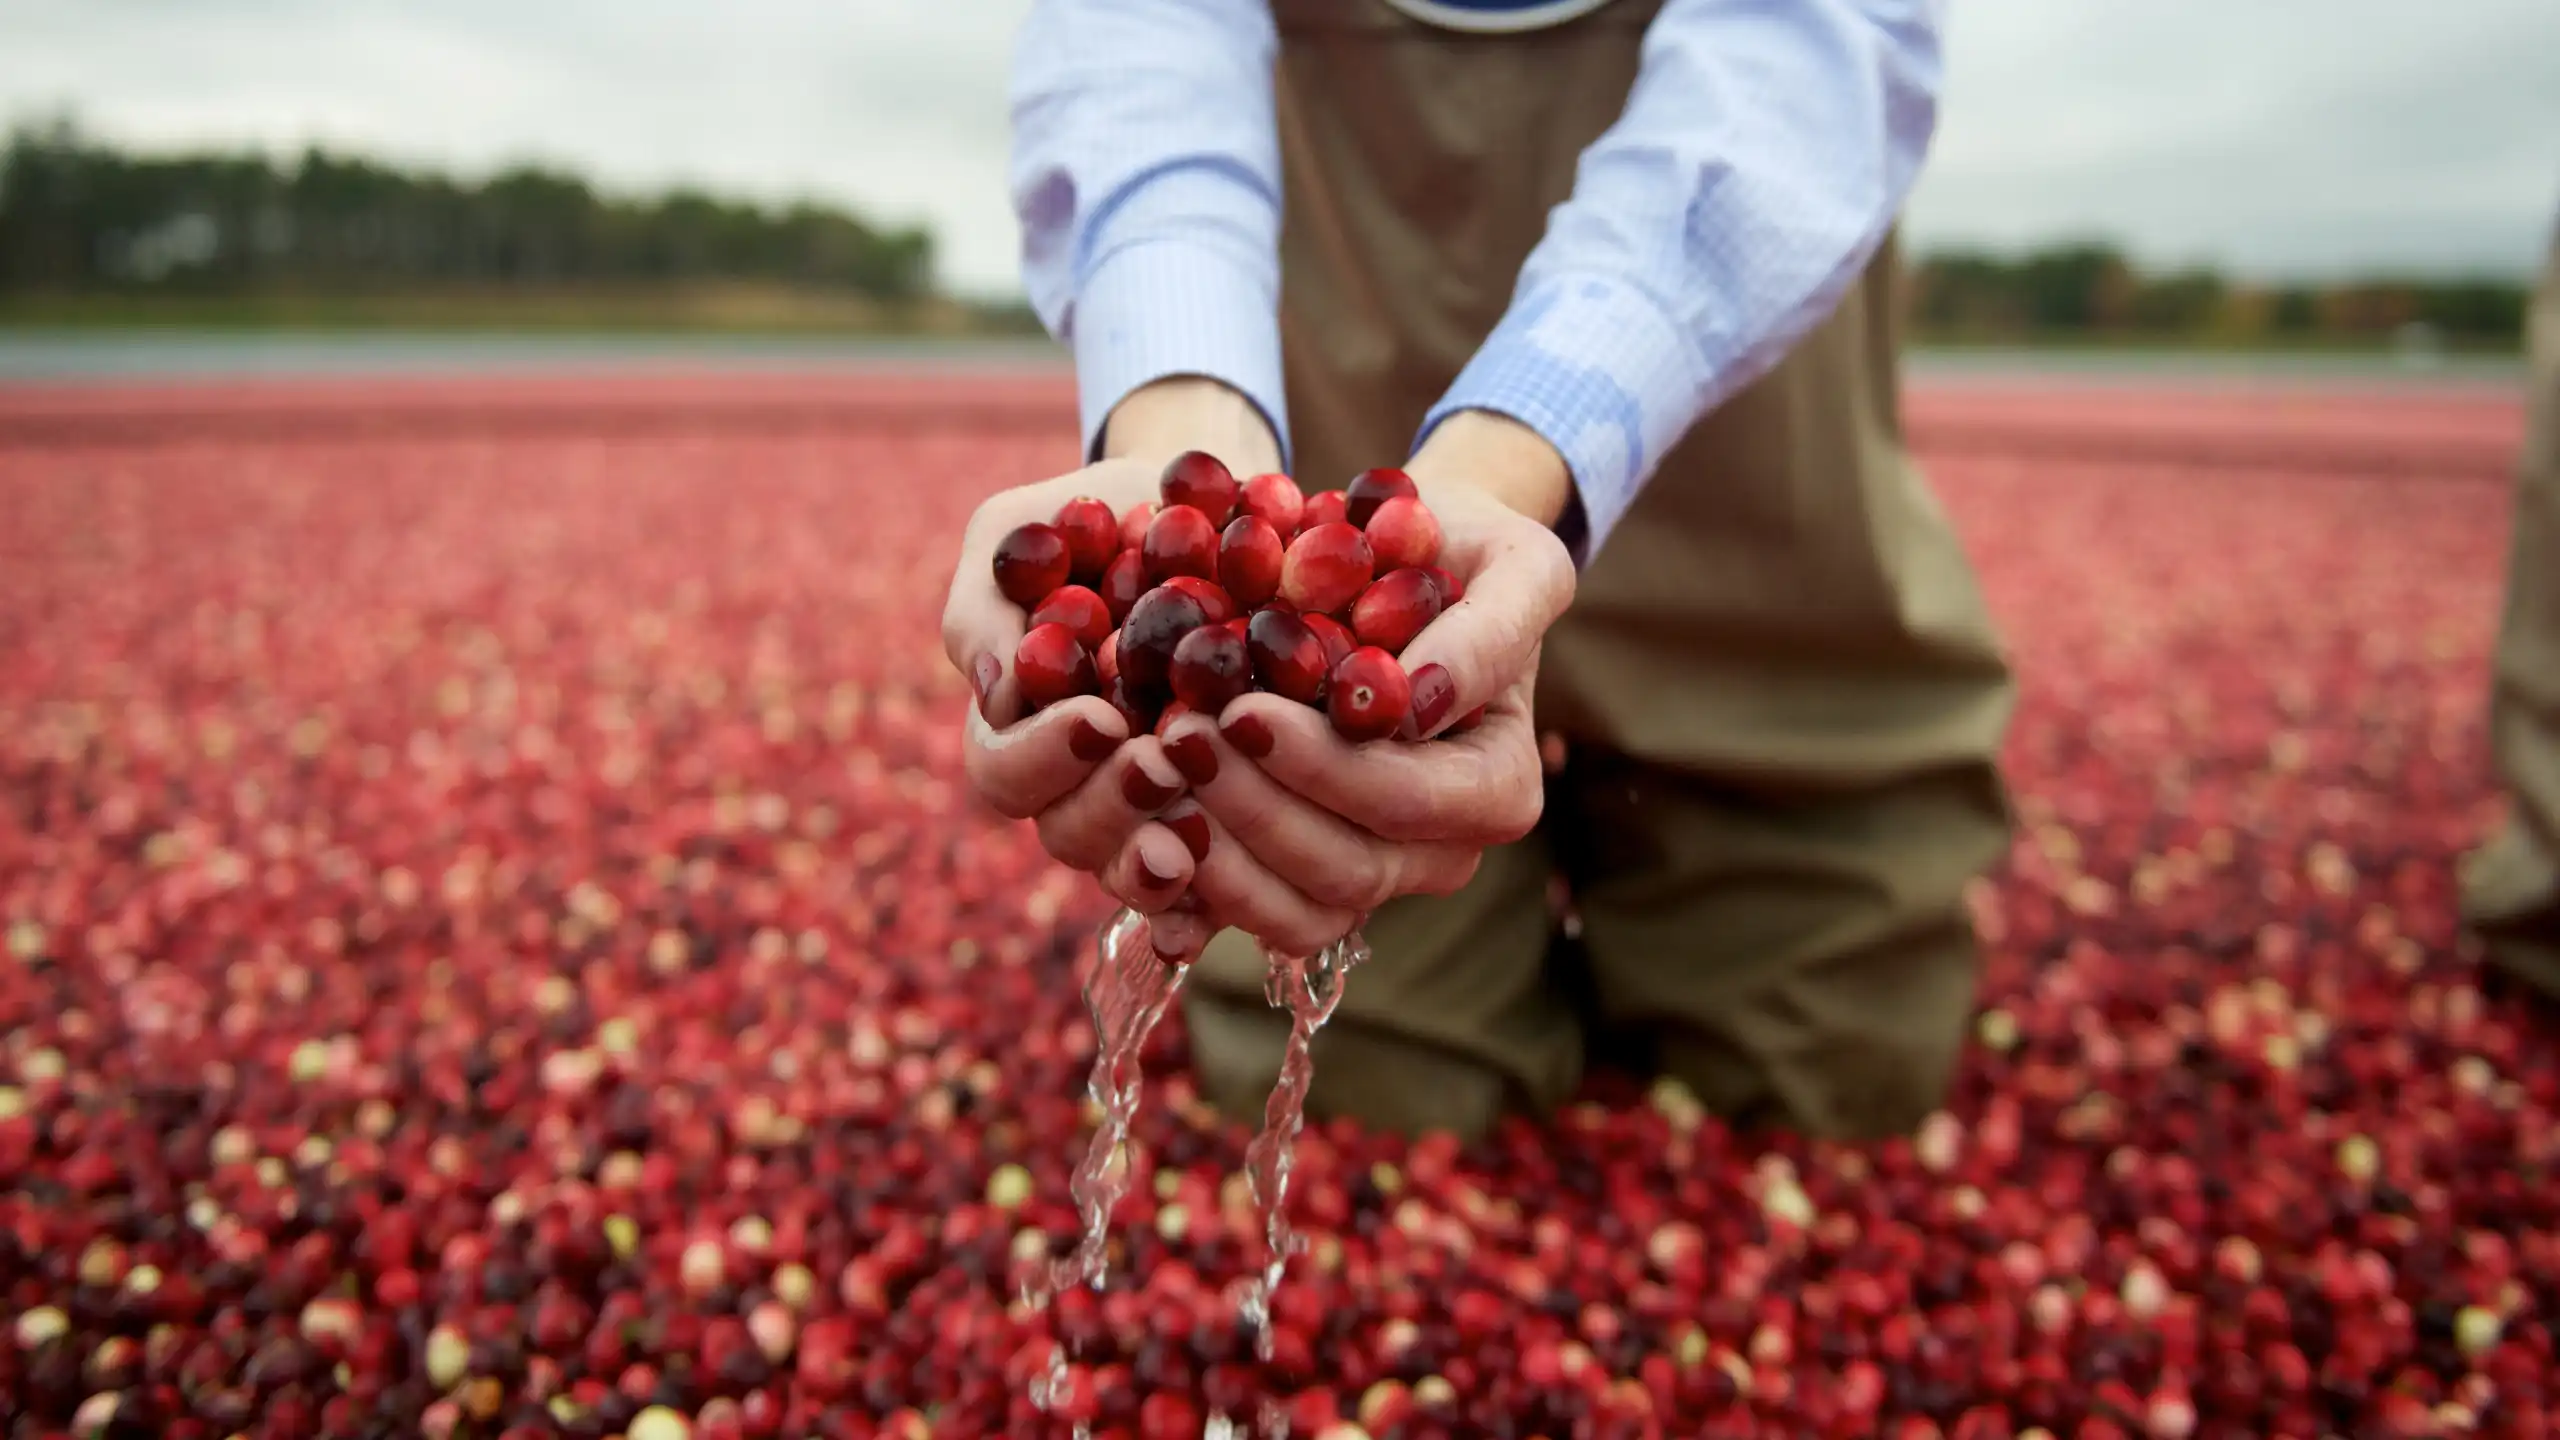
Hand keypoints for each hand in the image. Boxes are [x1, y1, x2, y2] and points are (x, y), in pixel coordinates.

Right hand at [938, 376, 1281, 955]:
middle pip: (1071, 835)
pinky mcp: (1226, 817)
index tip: (1099, 717)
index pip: (1005, 772)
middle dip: (1111, 807)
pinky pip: (1213, 887)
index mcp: (1025, 726)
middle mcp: (1084, 784)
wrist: (1209, 507)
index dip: (1045, 757)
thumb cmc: (1095, 520)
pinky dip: (1212, 895)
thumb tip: (998, 689)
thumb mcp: (1023, 533)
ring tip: (1203, 811)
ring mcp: (1154, 809)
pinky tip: (1228, 884)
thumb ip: (988, 602)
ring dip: (1163, 851)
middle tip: (1163, 762)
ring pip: (1138, 868)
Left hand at [1171, 413, 1578, 952]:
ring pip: (1294, 908)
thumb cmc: (1466, 558)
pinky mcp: (1300, 877)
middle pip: (1347, 871)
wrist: (1404, 570)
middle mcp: (1439, 852)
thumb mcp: (1513, 563)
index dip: (1324, 767)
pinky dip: (1190, 877)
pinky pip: (1247, 911)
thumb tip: (1419, 698)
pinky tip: (1141, 815)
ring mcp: (1369, 874)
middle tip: (1177, 735)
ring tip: (1152, 766)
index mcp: (1497, 788)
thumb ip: (1493, 628)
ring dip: (1214, 847)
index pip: (1410, 802)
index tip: (1243, 708)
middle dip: (1254, 809)